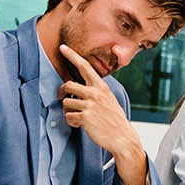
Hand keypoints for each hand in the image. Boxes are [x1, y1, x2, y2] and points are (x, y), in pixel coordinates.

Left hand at [57, 45, 148, 184]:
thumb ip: (94, 91)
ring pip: (66, 103)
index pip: (84, 66)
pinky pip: (68, 117)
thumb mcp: (108, 99)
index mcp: (101, 86)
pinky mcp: (85, 117)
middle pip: (68, 85)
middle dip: (62, 92)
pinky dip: (72, 122)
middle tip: (63, 98)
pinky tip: (81, 125)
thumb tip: (75, 89)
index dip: (72, 56)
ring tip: (79, 116)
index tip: (62, 47)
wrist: (122, 137)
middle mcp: (95, 93)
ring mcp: (90, 105)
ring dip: (69, 111)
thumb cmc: (113, 118)